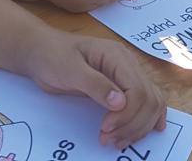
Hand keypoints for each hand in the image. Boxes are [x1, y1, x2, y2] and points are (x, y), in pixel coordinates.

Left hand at [22, 29, 167, 148]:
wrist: (41, 51)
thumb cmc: (52, 56)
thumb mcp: (70, 69)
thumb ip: (95, 84)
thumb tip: (120, 103)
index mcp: (117, 56)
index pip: (138, 90)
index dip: (127, 115)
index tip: (105, 129)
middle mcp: (128, 65)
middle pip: (148, 100)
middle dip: (132, 124)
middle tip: (108, 139)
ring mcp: (127, 75)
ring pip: (151, 104)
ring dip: (137, 127)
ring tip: (115, 140)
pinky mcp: (122, 86)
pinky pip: (144, 103)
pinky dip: (145, 119)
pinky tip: (144, 131)